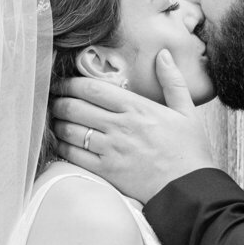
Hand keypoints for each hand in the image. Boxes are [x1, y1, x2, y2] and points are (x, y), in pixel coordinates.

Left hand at [51, 50, 219, 201]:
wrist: (189, 189)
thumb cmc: (190, 152)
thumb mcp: (187, 111)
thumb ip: (172, 81)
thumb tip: (164, 55)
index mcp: (137, 108)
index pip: (93, 89)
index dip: (71, 83)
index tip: (63, 83)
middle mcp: (120, 126)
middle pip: (75, 107)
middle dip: (59, 101)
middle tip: (54, 99)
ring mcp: (111, 149)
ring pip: (71, 130)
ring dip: (58, 123)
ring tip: (55, 119)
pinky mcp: (106, 171)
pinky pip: (74, 155)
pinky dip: (63, 146)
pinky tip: (61, 142)